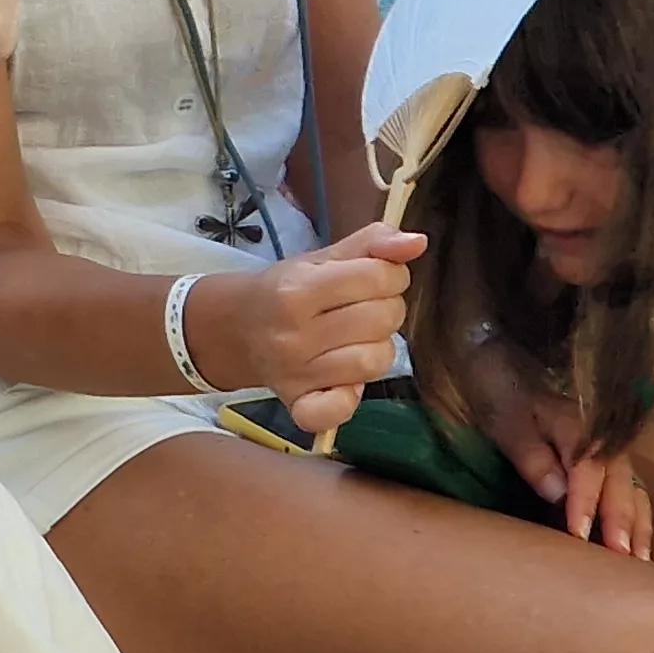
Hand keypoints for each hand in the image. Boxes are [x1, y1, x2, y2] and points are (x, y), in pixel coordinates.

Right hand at [198, 223, 415, 433]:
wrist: (235, 329)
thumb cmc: (286, 290)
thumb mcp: (322, 258)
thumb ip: (371, 243)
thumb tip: (417, 242)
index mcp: (297, 290)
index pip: (378, 277)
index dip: (389, 275)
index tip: (374, 280)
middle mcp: (293, 334)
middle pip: (382, 319)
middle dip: (385, 308)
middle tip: (363, 309)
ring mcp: (295, 373)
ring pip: (375, 361)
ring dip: (377, 348)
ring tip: (357, 340)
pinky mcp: (298, 404)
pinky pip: (339, 410)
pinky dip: (349, 397)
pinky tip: (344, 382)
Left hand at [466, 342, 649, 558]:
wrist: (502, 362)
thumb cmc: (501, 393)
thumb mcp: (506, 421)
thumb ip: (531, 455)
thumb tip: (557, 492)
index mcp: (581, 426)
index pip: (588, 471)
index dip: (585, 505)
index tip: (580, 537)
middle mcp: (604, 440)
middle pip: (621, 484)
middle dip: (623, 523)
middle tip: (625, 561)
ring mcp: (610, 451)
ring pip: (633, 491)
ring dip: (638, 526)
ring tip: (641, 561)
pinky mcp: (606, 462)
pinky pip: (629, 491)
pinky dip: (636, 518)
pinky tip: (638, 544)